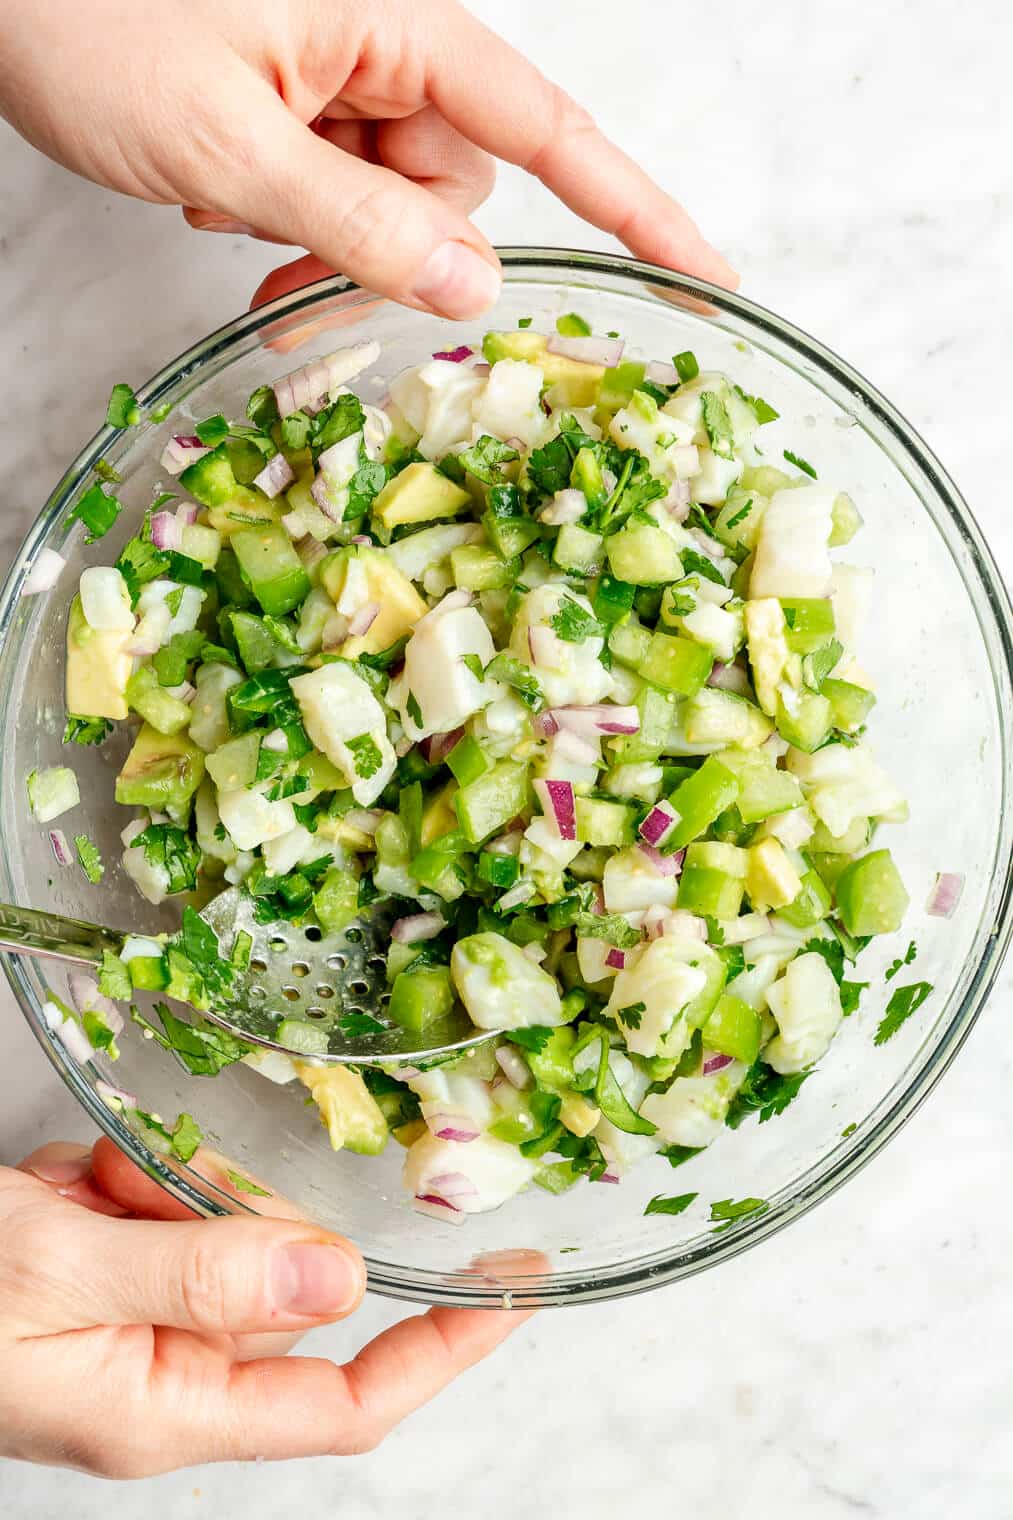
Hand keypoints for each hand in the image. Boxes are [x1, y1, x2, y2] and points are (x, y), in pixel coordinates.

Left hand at [0, 0, 734, 320]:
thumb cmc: (84, 18)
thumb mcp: (226, 142)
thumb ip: (355, 222)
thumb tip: (474, 286)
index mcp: (397, 24)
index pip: (552, 132)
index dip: (636, 211)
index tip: (707, 278)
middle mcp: (385, 46)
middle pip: (459, 187)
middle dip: (393, 255)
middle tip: (292, 295)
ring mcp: (339, 74)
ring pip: (394, 204)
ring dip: (329, 249)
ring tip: (236, 231)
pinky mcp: (298, 100)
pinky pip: (338, 191)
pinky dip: (295, 226)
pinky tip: (226, 208)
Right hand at [0, 1139, 530, 1475]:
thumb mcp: (62, 1277)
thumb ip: (203, 1275)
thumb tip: (338, 1278)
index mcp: (171, 1407)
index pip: (350, 1401)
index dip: (443, 1350)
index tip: (514, 1286)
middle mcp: (168, 1369)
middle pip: (282, 1280)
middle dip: (241, 1214)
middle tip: (152, 1185)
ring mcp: (137, 1312)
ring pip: (224, 1222)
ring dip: (167, 1183)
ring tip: (82, 1186)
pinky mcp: (107, 1263)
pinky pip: (165, 1198)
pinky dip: (126, 1171)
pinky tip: (65, 1176)